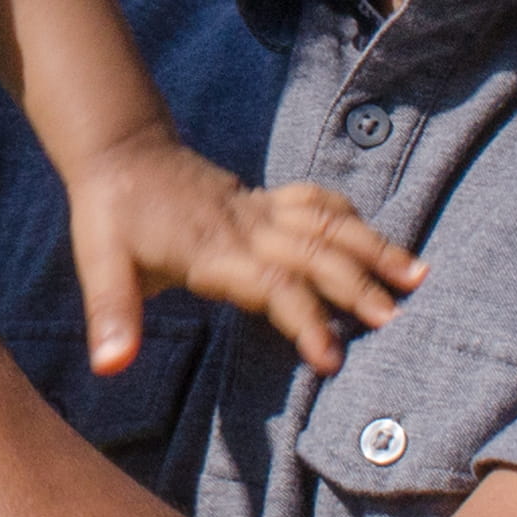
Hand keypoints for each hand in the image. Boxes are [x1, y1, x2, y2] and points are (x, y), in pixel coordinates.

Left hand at [61, 131, 419, 375]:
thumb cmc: (109, 214)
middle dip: (357, 285)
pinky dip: (350, 218)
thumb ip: (111, 314)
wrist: (120, 152)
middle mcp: (244, 225)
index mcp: (210, 249)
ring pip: (327, 222)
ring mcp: (258, 208)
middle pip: (313, 253)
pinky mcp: (263, 198)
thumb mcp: (98, 262)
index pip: (271, 284)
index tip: (331, 358)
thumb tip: (108, 365)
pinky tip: (377, 240)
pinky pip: (316, 202)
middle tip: (396, 319)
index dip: (304, 319)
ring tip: (417, 275)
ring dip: (372, 246)